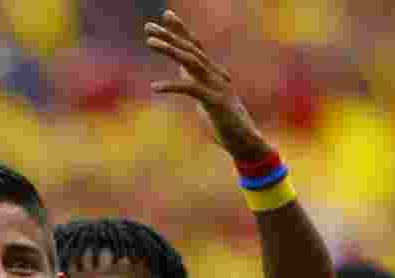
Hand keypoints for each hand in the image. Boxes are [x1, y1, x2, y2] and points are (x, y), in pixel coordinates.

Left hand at [145, 10, 270, 162]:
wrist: (246, 145)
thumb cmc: (226, 126)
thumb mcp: (205, 101)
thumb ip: (195, 84)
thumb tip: (182, 72)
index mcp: (214, 74)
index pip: (195, 47)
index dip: (181, 30)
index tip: (165, 15)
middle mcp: (217, 75)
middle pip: (191, 49)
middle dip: (170, 35)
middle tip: (148, 27)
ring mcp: (217, 87)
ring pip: (191, 62)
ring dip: (170, 49)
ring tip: (149, 42)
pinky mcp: (216, 103)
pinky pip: (191, 89)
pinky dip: (173, 86)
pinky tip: (155, 88)